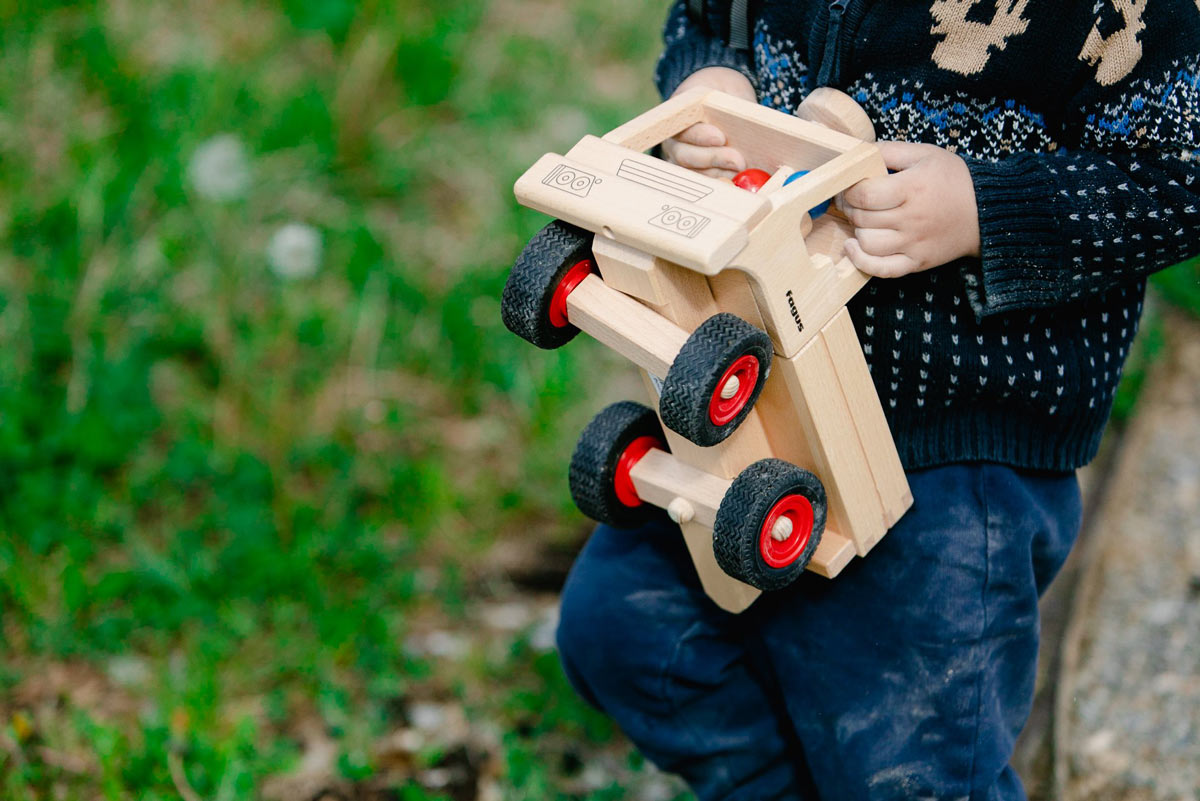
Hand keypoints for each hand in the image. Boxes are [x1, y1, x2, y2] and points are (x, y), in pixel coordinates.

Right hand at [660, 67, 755, 179]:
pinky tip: (736, 182)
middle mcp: (674, 141)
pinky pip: (701, 183)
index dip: (700, 136)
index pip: (683, 128)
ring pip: (692, 173)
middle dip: (713, 159)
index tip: (721, 137)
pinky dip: (719, 183)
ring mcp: (680, 161)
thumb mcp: (730, 90)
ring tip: (740, 172)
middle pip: (685, 156)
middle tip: (738, 161)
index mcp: (679, 115)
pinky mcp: (692, 175)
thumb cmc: (722, 93)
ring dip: (718, 175)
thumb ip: (735, 104)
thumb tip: (749, 122)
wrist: (716, 98)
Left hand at [839, 141, 980, 277]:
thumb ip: (890, 151)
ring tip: (863, 220)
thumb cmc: (954, 180)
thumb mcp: (925, 154)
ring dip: (858, 231)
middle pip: (862, 218)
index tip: (849, 186)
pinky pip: (881, 270)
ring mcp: (914, 243)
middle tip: (852, 201)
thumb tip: (857, 153)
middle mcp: (912, 218)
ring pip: (868, 243)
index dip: (849, 190)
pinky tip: (855, 247)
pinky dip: (862, 261)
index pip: (864, 194)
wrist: (986, 211)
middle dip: (850, 208)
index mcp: (912, 188)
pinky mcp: (917, 262)